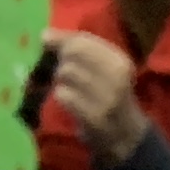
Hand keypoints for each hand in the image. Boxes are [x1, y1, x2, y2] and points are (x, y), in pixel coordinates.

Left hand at [46, 31, 145, 161]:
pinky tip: (71, 102)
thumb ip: (76, 47)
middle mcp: (117, 77)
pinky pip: (64, 95)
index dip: (63, 41)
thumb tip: (45, 35)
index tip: (54, 46)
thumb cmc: (108, 93)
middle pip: (72, 54)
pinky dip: (62, 97)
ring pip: (66, 73)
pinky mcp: (94, 117)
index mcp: (121, 61)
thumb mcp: (102, 66)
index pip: (83, 40)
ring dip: (61, 80)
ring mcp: (107, 99)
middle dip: (63, 61)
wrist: (124, 134)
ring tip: (72, 88)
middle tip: (67, 72)